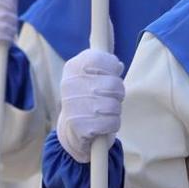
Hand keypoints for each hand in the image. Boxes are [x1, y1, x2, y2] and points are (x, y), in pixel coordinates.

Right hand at [0, 0, 17, 59]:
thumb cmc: (0, 27)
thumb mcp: (5, 15)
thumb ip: (10, 5)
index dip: (9, 5)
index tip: (14, 11)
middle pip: (3, 14)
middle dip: (13, 20)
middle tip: (16, 24)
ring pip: (3, 26)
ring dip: (11, 30)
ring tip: (14, 32)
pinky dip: (7, 38)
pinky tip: (10, 39)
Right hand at [56, 49, 124, 163]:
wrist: (72, 128)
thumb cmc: (88, 97)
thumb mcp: (93, 76)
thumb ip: (106, 66)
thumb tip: (118, 66)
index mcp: (73, 67)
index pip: (100, 59)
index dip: (112, 69)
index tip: (107, 77)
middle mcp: (70, 84)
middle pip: (114, 84)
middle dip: (118, 93)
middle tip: (109, 98)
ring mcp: (74, 106)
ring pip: (114, 105)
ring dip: (115, 111)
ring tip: (105, 112)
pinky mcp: (81, 126)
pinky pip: (113, 122)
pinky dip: (112, 125)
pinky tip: (103, 124)